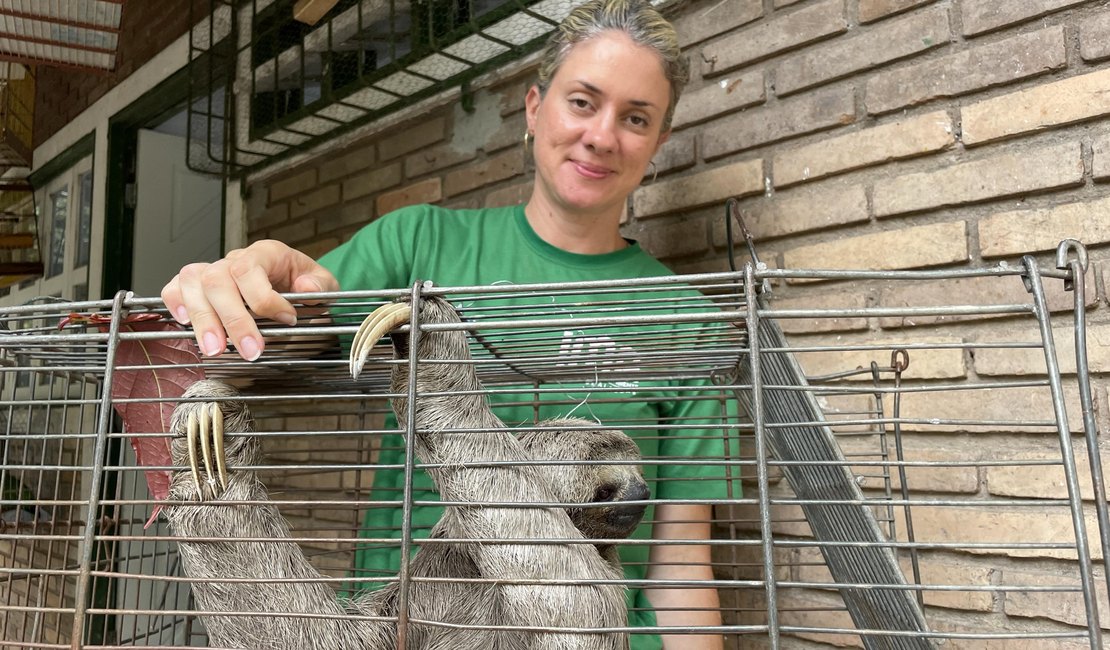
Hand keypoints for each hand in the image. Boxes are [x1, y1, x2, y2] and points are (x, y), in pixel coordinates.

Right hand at [161, 240, 338, 360]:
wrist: (292, 284)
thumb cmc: (303, 284)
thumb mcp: (324, 283)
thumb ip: (321, 285)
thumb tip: (307, 288)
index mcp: (266, 253)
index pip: (250, 269)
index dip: (264, 298)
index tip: (286, 321)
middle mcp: (235, 259)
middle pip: (217, 280)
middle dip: (233, 319)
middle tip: (250, 351)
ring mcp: (213, 271)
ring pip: (193, 283)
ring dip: (203, 319)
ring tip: (215, 350)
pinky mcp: (198, 286)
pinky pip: (175, 286)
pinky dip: (176, 303)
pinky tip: (185, 323)